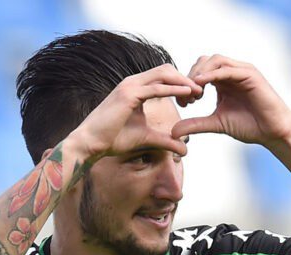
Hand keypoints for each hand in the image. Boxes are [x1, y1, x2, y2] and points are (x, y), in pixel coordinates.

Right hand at [72, 64, 202, 160]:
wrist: (89, 144)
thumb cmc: (113, 140)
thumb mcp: (147, 138)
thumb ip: (166, 140)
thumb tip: (185, 148)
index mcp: (135, 88)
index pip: (163, 77)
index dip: (181, 83)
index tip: (196, 96)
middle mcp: (132, 82)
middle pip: (166, 70)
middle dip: (185, 78)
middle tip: (200, 91)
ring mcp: (129, 86)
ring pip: (163, 74)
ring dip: (183, 81)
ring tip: (198, 91)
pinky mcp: (128, 95)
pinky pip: (156, 88)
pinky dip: (174, 89)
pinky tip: (188, 94)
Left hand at [172, 55, 290, 147]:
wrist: (272, 132)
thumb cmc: (249, 126)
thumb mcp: (216, 123)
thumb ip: (196, 124)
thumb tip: (173, 131)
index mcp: (223, 80)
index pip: (199, 71)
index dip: (186, 83)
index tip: (181, 102)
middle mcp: (232, 72)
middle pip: (204, 61)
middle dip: (190, 76)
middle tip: (185, 97)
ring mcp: (242, 71)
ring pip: (215, 60)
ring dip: (200, 73)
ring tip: (192, 91)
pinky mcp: (250, 74)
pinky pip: (228, 69)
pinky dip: (213, 74)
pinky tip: (201, 86)